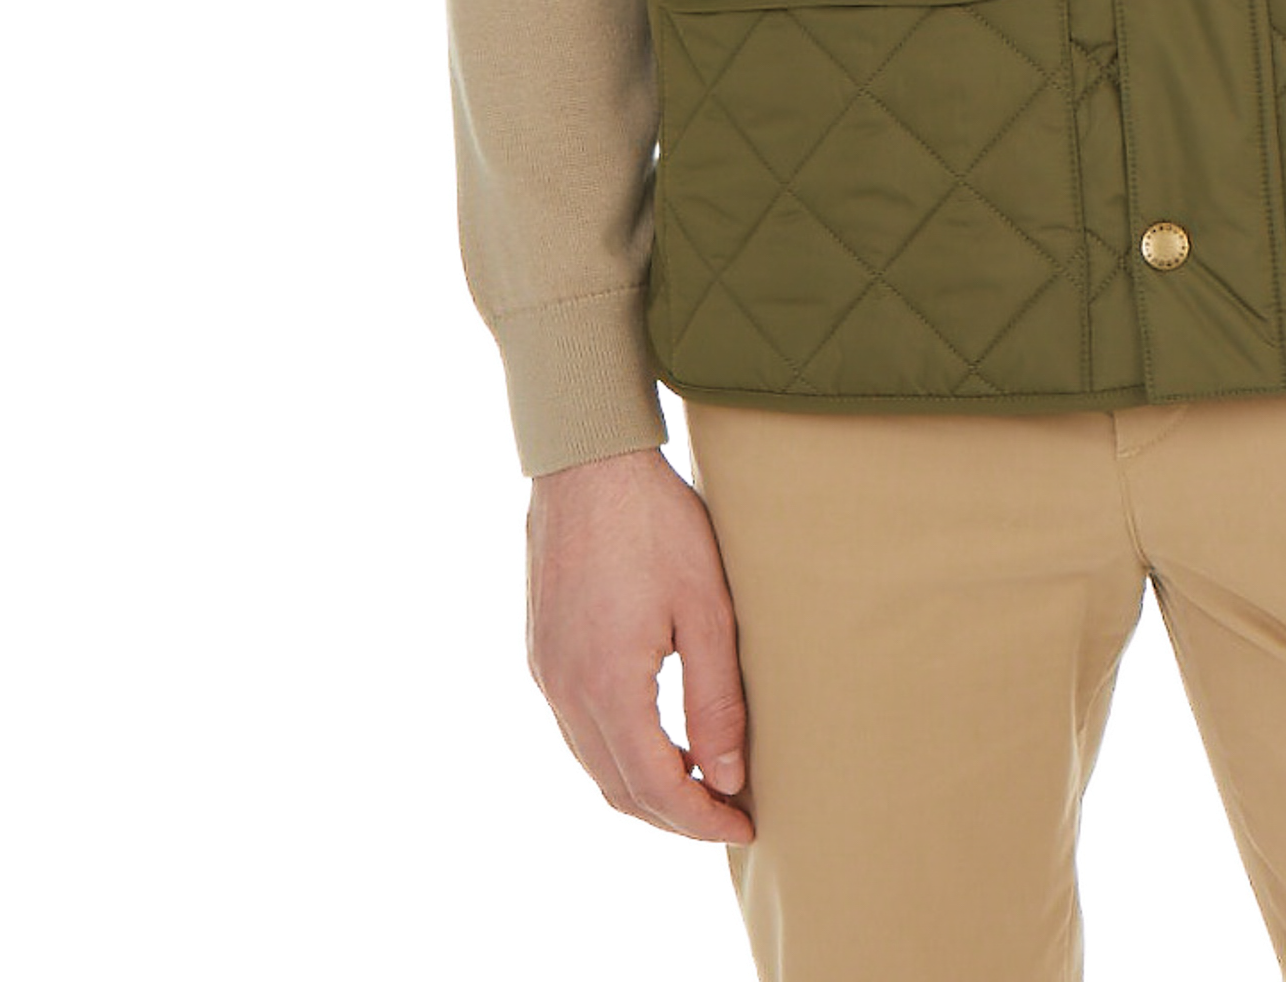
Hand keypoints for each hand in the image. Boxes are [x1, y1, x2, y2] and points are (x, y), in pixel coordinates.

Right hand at [525, 443, 754, 843]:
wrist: (586, 461)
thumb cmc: (655, 524)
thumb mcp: (706, 608)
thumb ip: (716, 700)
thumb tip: (729, 778)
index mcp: (606, 687)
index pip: (655, 788)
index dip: (701, 819)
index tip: (745, 825)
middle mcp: (564, 692)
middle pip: (619, 789)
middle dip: (676, 816)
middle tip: (729, 814)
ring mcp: (545, 674)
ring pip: (594, 765)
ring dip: (646, 787)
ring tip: (703, 784)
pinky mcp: (541, 654)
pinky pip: (577, 730)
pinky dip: (619, 752)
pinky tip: (658, 738)